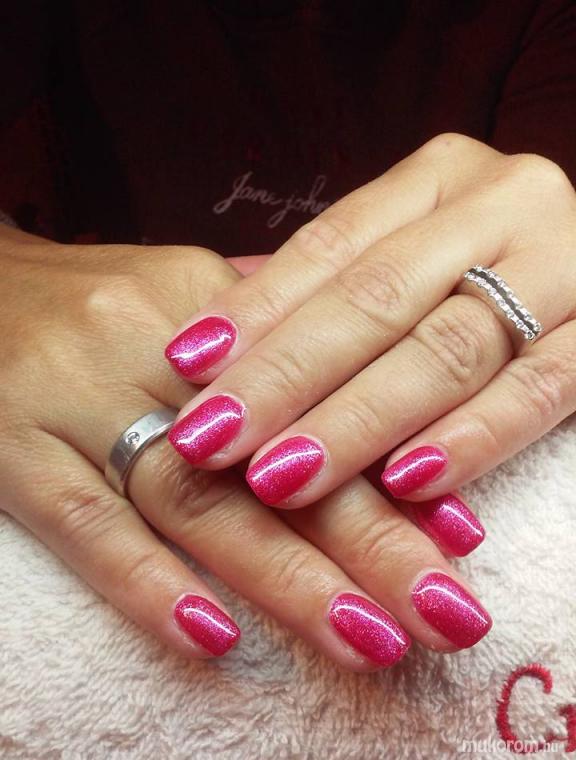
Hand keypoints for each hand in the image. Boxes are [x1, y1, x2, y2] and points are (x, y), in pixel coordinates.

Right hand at [0, 225, 489, 668]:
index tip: (460, 534)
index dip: (387, 465)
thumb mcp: (178, 292)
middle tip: (441, 609)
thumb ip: (265, 333)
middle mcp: (147, 346)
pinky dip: (145, 584)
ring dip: (282, 577)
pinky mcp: (11, 447)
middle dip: (365, 538)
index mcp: (202, 300)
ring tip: (364, 637)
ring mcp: (74, 397)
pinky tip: (210, 639)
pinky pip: (82, 523)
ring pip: (189, 496)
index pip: (313, 391)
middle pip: (267, 453)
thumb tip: (360, 380)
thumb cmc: (94, 303)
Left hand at [164, 133, 575, 512]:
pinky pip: (538, 391)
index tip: (187, 367)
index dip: (257, 309)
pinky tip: (404, 486)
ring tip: (282, 477)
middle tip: (211, 440)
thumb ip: (336, 291)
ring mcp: (565, 263)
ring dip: (357, 422)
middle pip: (376, 298)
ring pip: (446, 349)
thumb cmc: (483, 267)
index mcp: (439, 177)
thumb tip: (217, 353)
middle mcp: (501, 205)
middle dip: (287, 377)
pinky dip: (470, 439)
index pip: (331, 246)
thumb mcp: (412, 255)